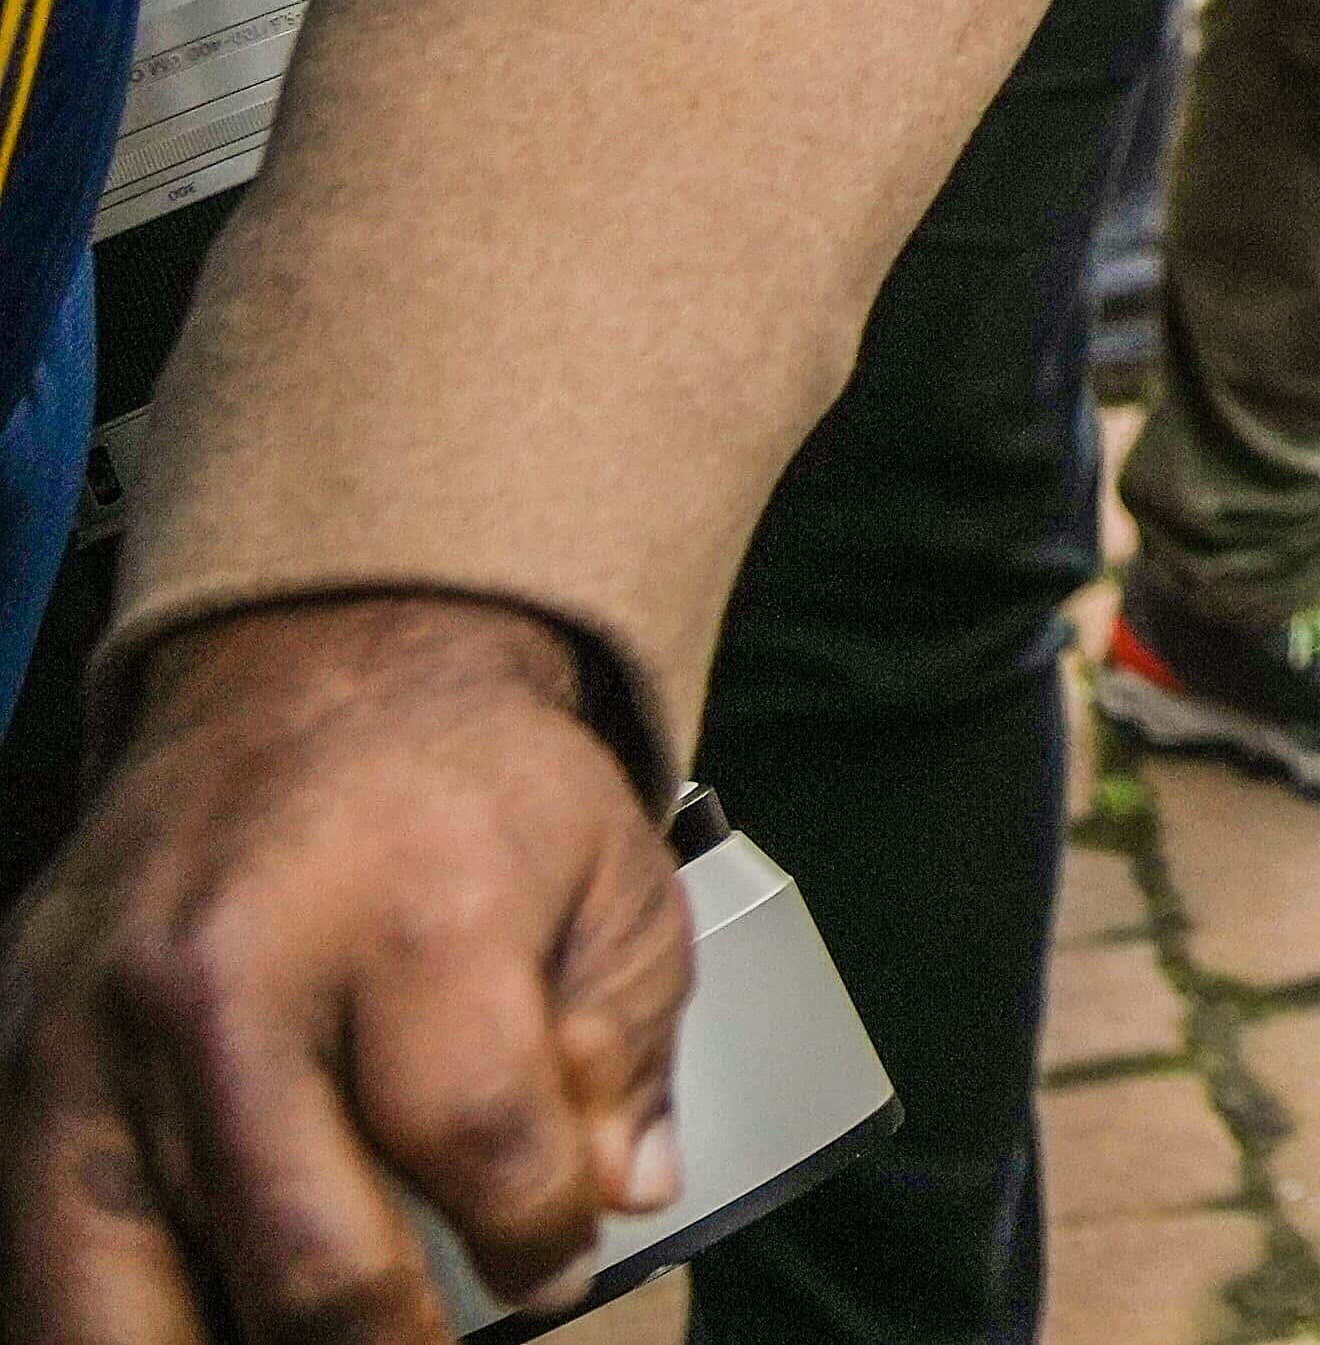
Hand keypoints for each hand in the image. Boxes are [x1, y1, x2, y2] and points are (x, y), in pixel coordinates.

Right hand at [2, 593, 689, 1341]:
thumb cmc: (473, 792)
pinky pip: (37, 1258)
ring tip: (316, 1344)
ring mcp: (99, 1035)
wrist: (313, 679)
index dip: (537, 1245)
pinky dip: (120, 1321)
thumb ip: (621, 1050)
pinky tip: (207, 1317)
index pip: (477, 1146)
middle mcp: (235, 980)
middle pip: (301, 1254)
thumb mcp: (615, 880)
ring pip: (124, 1299)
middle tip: (437, 1342)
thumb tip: (618, 1196)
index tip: (551, 1269)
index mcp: (414, 916)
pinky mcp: (17, 1067)